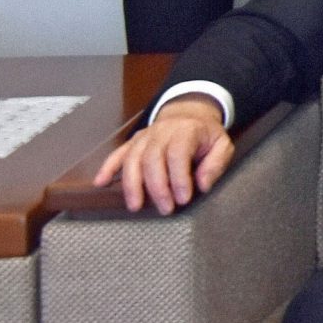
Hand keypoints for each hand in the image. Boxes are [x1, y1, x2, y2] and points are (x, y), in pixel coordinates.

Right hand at [90, 97, 234, 214]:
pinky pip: (117, 154)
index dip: (179, 178)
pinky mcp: (133, 142)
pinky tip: (100, 183)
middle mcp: (161, 131)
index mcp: (186, 130)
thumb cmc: (206, 134)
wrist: (189, 113)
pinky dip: (108, 168)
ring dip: (132, 184)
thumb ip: (216, 164)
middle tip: (165, 208)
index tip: (183, 199)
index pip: (178, 154)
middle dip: (157, 187)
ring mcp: (144, 136)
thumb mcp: (222, 144)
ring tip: (136, 206)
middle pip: (152, 159)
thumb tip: (203, 185)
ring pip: (132, 159)